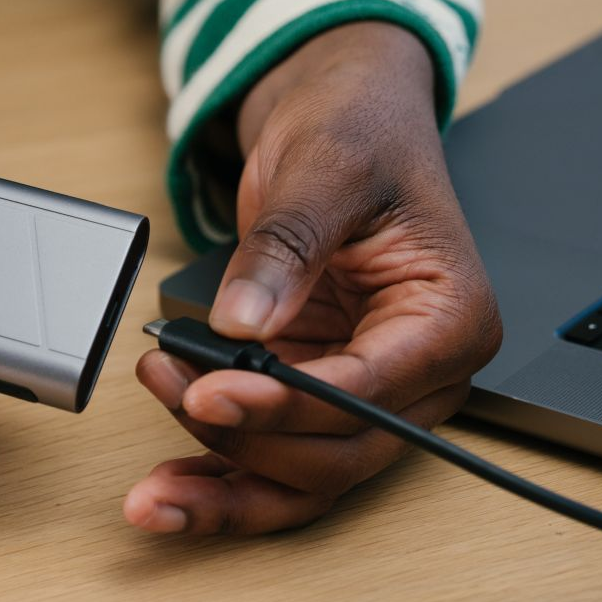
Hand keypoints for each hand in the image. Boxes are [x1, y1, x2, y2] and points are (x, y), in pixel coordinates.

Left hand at [127, 22, 501, 533]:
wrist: (338, 112)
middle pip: (337, 453)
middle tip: (170, 390)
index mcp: (448, 318)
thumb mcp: (324, 167)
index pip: (369, 389)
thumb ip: (288, 245)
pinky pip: (276, 457)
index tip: (212, 392)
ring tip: (153, 479)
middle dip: (245, 441)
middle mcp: (416, 371)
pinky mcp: (311, 390)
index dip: (286, 403)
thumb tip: (242, 320)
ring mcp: (363, 388)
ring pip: (306, 477)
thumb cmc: (357, 130)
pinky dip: (223, 479)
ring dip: (227, 484)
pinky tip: (171, 489)